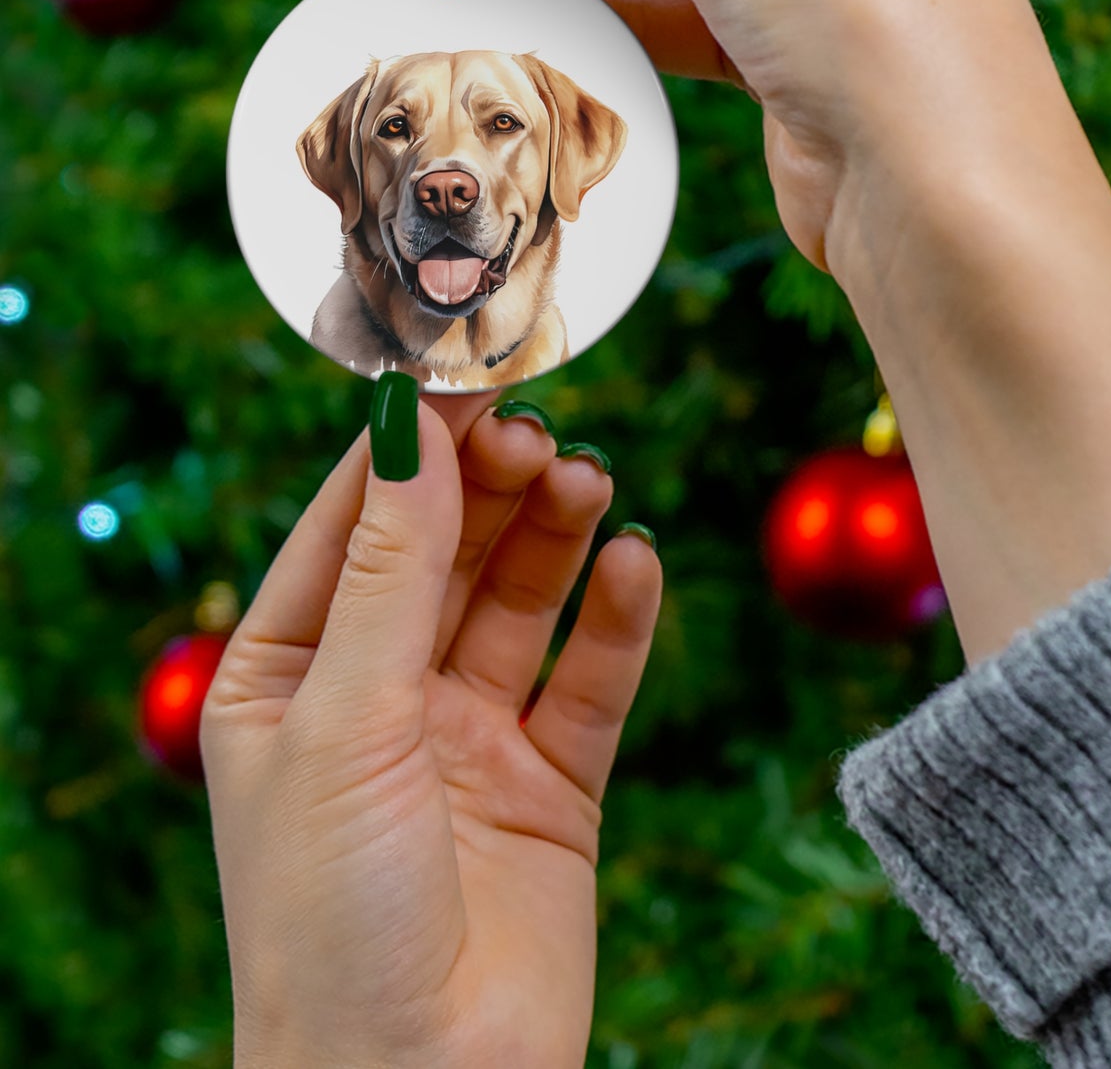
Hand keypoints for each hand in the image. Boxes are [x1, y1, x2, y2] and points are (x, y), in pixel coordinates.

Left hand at [201, 391, 661, 1068]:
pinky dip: (617, 618)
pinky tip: (635, 563)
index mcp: (290, 677)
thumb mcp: (344, 720)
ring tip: (590, 482)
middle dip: (492, 487)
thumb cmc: (330, 918)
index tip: (465, 377)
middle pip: (447, 552)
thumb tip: (409, 427)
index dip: (409, 451)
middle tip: (541, 433)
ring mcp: (469, 738)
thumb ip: (390, 571)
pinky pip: (590, 679)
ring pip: (522, 602)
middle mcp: (380, 697)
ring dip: (556, 535)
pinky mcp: (552, 783)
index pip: (352, 527)